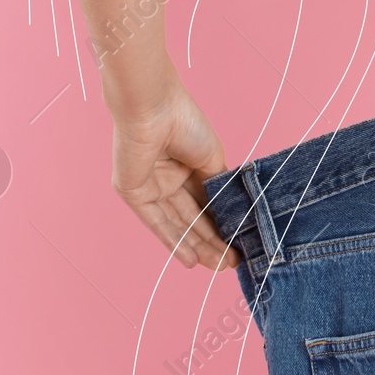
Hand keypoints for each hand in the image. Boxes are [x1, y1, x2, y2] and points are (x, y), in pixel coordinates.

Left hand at [109, 80, 240, 270]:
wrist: (154, 109)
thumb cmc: (186, 123)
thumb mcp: (212, 159)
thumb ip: (218, 187)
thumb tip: (231, 212)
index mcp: (188, 165)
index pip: (206, 202)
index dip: (223, 223)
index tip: (241, 244)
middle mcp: (168, 178)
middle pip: (193, 218)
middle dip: (213, 241)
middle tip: (232, 262)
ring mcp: (150, 187)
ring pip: (178, 224)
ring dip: (198, 246)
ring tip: (219, 265)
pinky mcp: (133, 194)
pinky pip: (156, 223)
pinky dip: (173, 242)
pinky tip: (191, 260)